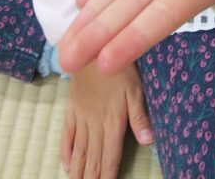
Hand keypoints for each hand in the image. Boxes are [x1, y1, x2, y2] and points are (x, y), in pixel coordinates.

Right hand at [60, 60, 152, 176]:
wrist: (91, 47)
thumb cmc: (119, 67)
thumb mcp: (136, 88)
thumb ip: (140, 116)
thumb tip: (148, 142)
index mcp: (113, 123)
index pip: (110, 158)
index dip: (107, 177)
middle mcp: (95, 125)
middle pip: (93, 159)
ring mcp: (81, 118)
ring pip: (79, 152)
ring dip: (78, 172)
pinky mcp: (71, 109)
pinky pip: (67, 135)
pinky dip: (66, 152)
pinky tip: (66, 165)